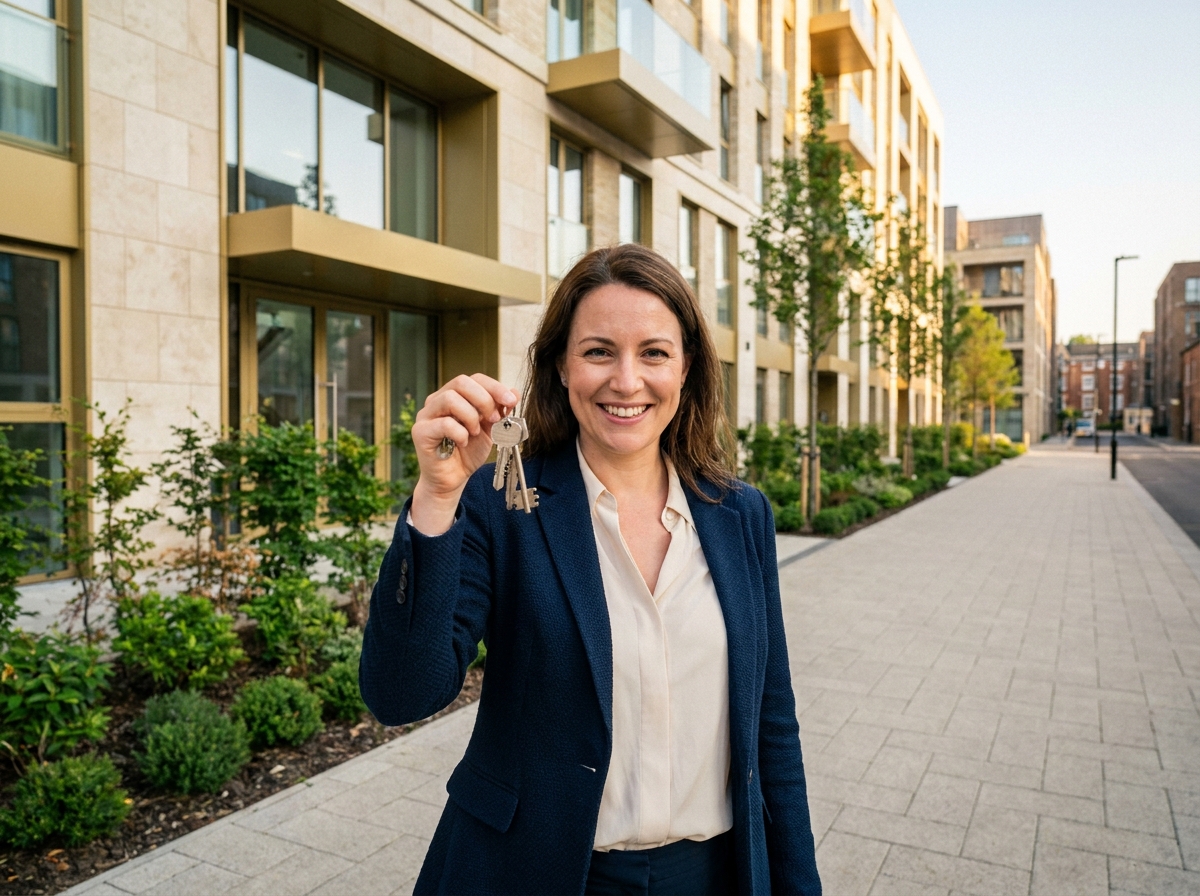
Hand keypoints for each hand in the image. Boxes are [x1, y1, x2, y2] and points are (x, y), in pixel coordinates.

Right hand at [409, 374, 518, 533]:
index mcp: (455, 395)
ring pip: (450, 399)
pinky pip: (444, 424)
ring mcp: (426, 415)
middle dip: (483, 400)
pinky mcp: (420, 432)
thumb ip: (500, 411)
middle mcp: (438, 401)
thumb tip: (514, 392)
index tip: (510, 401)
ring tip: (474, 433)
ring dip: (470, 416)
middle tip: (492, 419)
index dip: (495, 387)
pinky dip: (460, 433)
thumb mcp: (490, 429)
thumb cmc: (468, 452)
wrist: (453, 480)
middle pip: (461, 382)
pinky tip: (462, 443)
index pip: (475, 379)